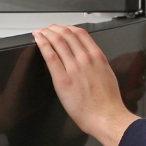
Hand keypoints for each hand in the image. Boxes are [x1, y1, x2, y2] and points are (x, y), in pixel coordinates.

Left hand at [32, 24, 138, 145]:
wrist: (107, 118)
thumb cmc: (108, 103)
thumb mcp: (107, 76)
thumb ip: (97, 65)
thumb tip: (90, 60)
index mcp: (98, 57)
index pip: (81, 34)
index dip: (68, 28)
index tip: (61, 29)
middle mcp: (86, 59)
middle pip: (67, 34)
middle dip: (54, 29)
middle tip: (47, 29)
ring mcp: (74, 68)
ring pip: (57, 41)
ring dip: (46, 33)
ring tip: (39, 32)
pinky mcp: (62, 80)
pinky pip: (50, 56)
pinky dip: (42, 44)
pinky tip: (38, 40)